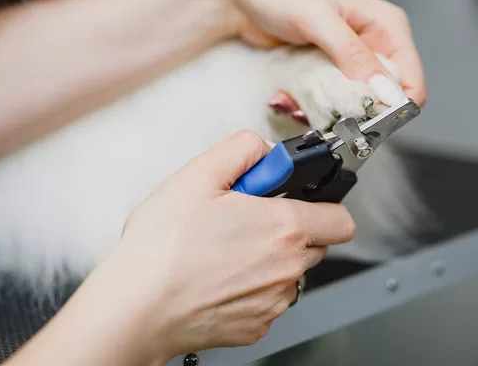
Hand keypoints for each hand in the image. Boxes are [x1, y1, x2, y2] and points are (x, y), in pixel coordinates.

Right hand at [109, 130, 355, 361]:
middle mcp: (287, 269)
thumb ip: (242, 149)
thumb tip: (263, 149)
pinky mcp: (256, 327)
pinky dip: (249, 288)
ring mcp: (273, 302)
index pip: (340, 218)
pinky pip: (266, 300)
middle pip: (314, 244)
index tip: (294, 198)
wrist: (136, 307)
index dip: (321, 203)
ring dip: (267, 259)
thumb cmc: (161, 248)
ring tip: (221, 249)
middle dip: (287, 228)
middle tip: (243, 219)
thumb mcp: (198, 175)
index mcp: (283, 228)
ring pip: (288, 273)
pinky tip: (214, 277)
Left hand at [209, 0, 426, 106]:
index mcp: (386, 27)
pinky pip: (325, 106)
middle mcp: (371, 47)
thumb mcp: (317, 18)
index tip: (362, 121)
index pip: (409, 83)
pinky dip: (306, 108)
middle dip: (352, 114)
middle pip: (380, 102)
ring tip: (295, 102)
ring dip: (324, 113)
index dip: (391, 108)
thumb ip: (351, 54)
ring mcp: (346, 64)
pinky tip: (286, 98)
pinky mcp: (322, 75)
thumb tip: (383, 90)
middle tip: (322, 113)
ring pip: (350, 109)